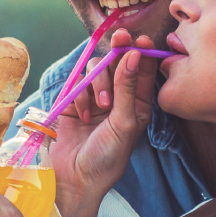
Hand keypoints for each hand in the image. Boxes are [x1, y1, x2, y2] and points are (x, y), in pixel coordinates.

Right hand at [50, 33, 156, 216]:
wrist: (74, 177)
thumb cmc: (107, 156)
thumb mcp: (124, 122)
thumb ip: (128, 87)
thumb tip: (134, 54)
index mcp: (138, 105)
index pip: (142, 71)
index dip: (142, 53)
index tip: (141, 40)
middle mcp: (118, 99)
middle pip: (118, 63)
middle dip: (118, 51)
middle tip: (119, 38)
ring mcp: (94, 98)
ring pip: (96, 70)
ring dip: (98, 83)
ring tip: (99, 105)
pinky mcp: (73, 100)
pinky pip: (77, 83)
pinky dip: (79, 95)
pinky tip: (81, 115)